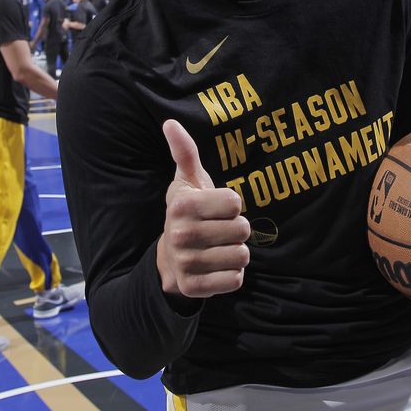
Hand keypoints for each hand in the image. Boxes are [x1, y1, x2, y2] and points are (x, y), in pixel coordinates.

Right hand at [156, 119, 250, 298]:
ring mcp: (186, 263)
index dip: (231, 206)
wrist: (168, 259)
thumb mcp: (186, 182)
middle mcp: (181, 235)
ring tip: (218, 249)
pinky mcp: (193, 287)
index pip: (236, 203)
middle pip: (242, 230)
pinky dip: (232, 275)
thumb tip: (170, 122)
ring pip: (242, 256)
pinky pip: (236, 279)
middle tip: (218, 231)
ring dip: (236, 253)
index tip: (215, 210)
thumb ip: (184, 152)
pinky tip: (216, 268)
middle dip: (236, 231)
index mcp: (182, 206)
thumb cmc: (187, 214)